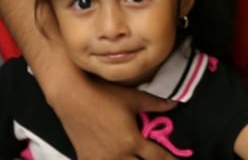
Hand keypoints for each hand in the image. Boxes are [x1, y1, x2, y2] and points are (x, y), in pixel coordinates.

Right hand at [47, 70, 175, 159]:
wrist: (71, 96)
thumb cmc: (103, 94)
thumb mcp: (133, 98)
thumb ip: (156, 103)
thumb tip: (175, 104)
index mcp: (132, 141)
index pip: (158, 158)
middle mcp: (118, 155)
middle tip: (156, 159)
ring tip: (136, 158)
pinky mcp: (87, 159)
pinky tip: (114, 158)